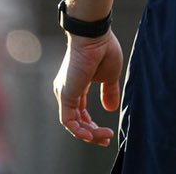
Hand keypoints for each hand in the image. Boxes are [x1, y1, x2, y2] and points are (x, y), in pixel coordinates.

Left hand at [53, 30, 122, 145]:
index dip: (93, 125)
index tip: (107, 132)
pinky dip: (79, 130)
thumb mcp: (110, 75)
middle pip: (77, 121)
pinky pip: (68, 121)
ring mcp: (65, 93)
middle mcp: (68, 90)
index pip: (81, 112)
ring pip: (73, 124)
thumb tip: (111, 109)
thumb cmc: (103, 49)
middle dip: (92, 132)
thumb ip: (109, 92)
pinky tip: (91, 135)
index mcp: (78, 85)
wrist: (95, 36)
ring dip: (89, 133)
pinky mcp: (65, 95)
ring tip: (104, 136)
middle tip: (106, 138)